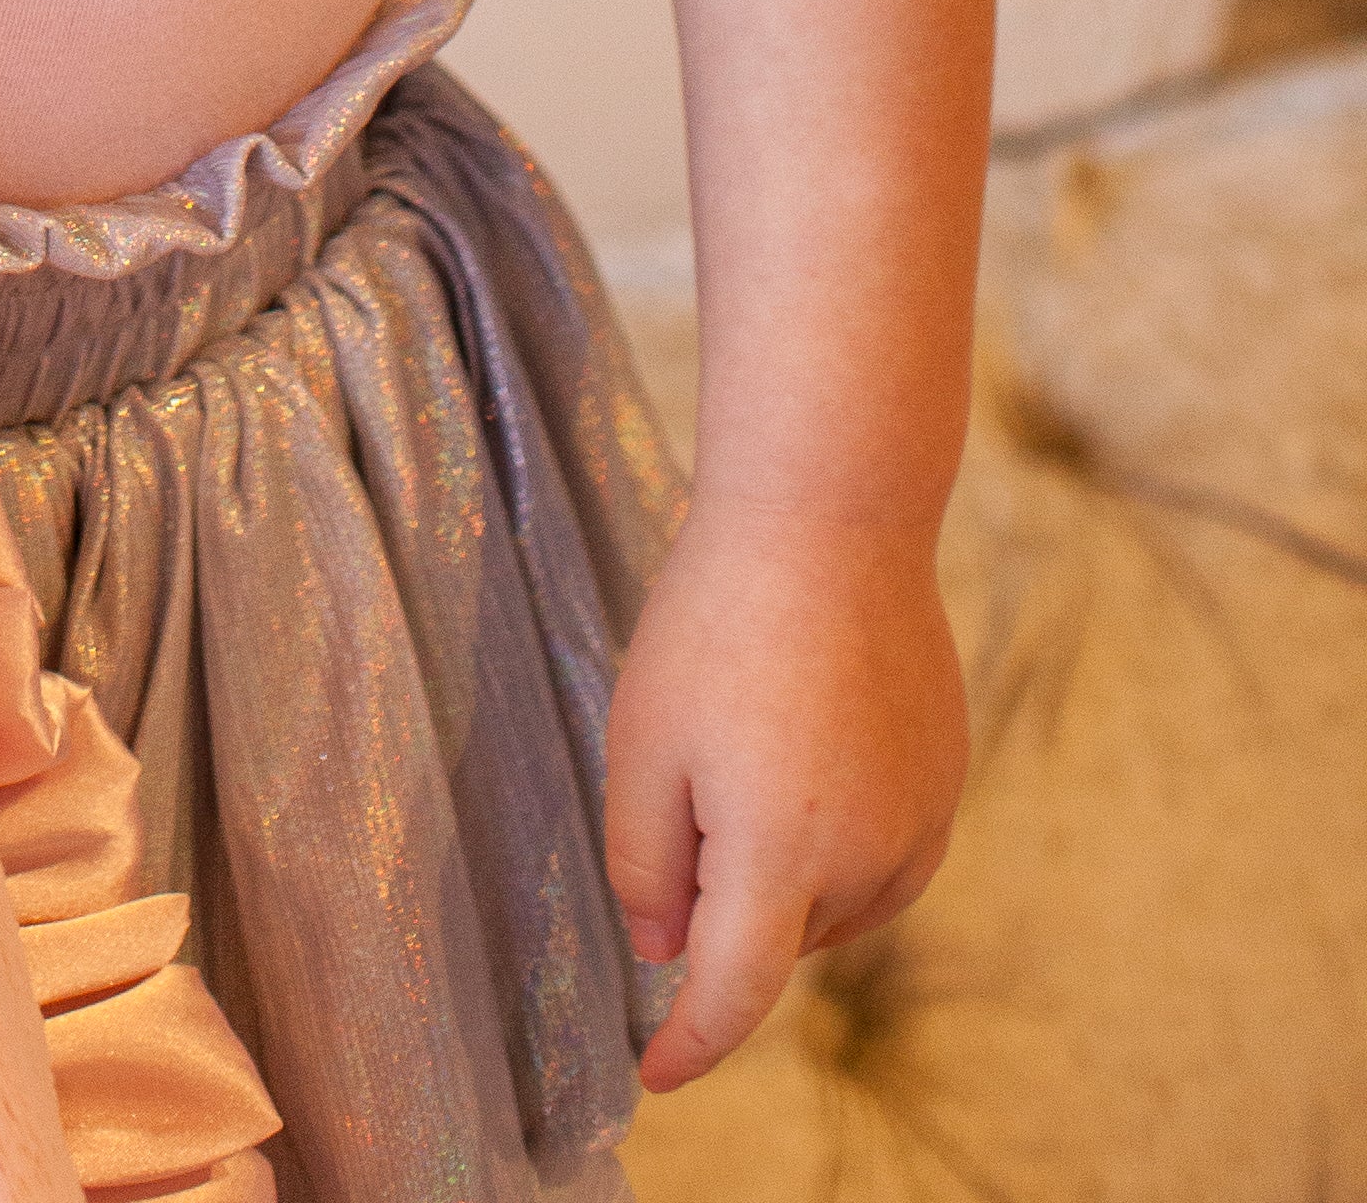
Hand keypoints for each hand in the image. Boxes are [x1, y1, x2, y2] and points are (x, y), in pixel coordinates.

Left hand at [603, 493, 969, 1089]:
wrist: (831, 517)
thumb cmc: (718, 621)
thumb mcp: (643, 741)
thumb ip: (645, 864)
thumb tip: (665, 949)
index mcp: (783, 856)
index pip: (735, 994)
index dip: (689, 1043)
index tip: (653, 1072)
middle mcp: (868, 859)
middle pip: (781, 935)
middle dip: (727, 901)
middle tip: (690, 779)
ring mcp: (920, 822)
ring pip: (835, 902)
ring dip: (785, 872)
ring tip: (748, 742)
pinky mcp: (946, 781)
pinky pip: (883, 853)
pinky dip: (835, 839)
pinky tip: (802, 749)